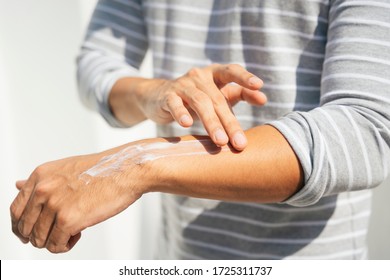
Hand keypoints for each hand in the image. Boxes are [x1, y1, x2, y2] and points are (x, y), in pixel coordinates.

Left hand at [10, 150, 146, 252]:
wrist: (125, 170)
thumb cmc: (102, 169)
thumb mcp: (64, 168)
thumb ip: (41, 181)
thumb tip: (17, 185)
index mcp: (40, 176)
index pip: (15, 209)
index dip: (21, 225)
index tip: (30, 231)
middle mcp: (43, 189)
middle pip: (23, 227)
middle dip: (37, 236)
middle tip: (54, 234)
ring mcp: (54, 205)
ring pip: (38, 239)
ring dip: (53, 241)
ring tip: (70, 233)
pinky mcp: (68, 220)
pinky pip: (55, 245)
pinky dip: (64, 246)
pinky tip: (77, 235)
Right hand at [136, 64, 265, 150]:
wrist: (160, 98)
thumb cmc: (197, 98)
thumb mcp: (219, 94)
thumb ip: (241, 94)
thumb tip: (264, 98)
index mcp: (215, 74)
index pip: (231, 71)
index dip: (244, 77)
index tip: (259, 86)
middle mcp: (199, 76)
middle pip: (218, 98)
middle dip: (229, 122)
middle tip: (239, 143)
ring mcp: (182, 85)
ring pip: (199, 102)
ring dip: (211, 122)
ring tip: (220, 141)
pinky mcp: (167, 96)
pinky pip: (174, 104)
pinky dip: (180, 113)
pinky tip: (187, 124)